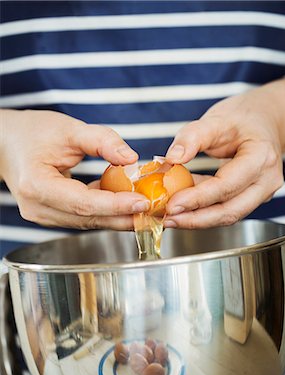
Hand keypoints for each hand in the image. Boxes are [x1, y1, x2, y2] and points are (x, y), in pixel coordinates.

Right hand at [0, 109, 149, 229]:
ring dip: (117, 217)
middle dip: (123, 217)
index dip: (115, 205)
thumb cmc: (34, 132)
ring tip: (147, 212)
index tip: (143, 202)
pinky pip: (83, 217)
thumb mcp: (69, 128)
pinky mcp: (51, 215)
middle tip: (154, 214)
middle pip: (88, 218)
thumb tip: (132, 159)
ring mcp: (43, 215)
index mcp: (36, 186)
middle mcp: (38, 208)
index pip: (83, 203)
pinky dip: (105, 212)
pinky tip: (127, 206)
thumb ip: (101, 140)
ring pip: (87, 221)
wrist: (8, 142)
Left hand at [164, 77, 284, 228]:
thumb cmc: (243, 118)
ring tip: (170, 217)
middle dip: (196, 219)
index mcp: (261, 158)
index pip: (226, 186)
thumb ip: (192, 137)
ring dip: (197, 219)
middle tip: (167, 219)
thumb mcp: (216, 119)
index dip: (197, 199)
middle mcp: (267, 181)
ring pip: (228, 215)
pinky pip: (226, 209)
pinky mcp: (251, 198)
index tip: (172, 205)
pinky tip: (182, 209)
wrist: (264, 120)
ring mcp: (262, 193)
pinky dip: (203, 211)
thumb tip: (171, 159)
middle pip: (230, 211)